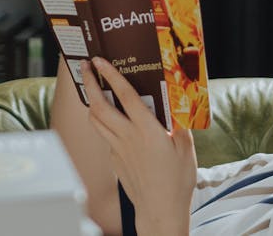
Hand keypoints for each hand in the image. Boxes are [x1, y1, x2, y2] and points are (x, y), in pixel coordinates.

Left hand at [84, 58, 196, 235]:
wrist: (160, 210)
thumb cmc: (177, 180)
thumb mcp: (186, 148)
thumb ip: (180, 123)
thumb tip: (179, 105)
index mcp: (147, 130)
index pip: (124, 96)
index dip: (111, 76)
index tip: (100, 62)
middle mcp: (127, 137)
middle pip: (100, 106)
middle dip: (90, 84)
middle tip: (86, 68)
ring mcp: (118, 149)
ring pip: (96, 121)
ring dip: (91, 102)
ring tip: (93, 89)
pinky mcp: (115, 160)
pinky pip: (104, 136)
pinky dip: (102, 122)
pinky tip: (111, 119)